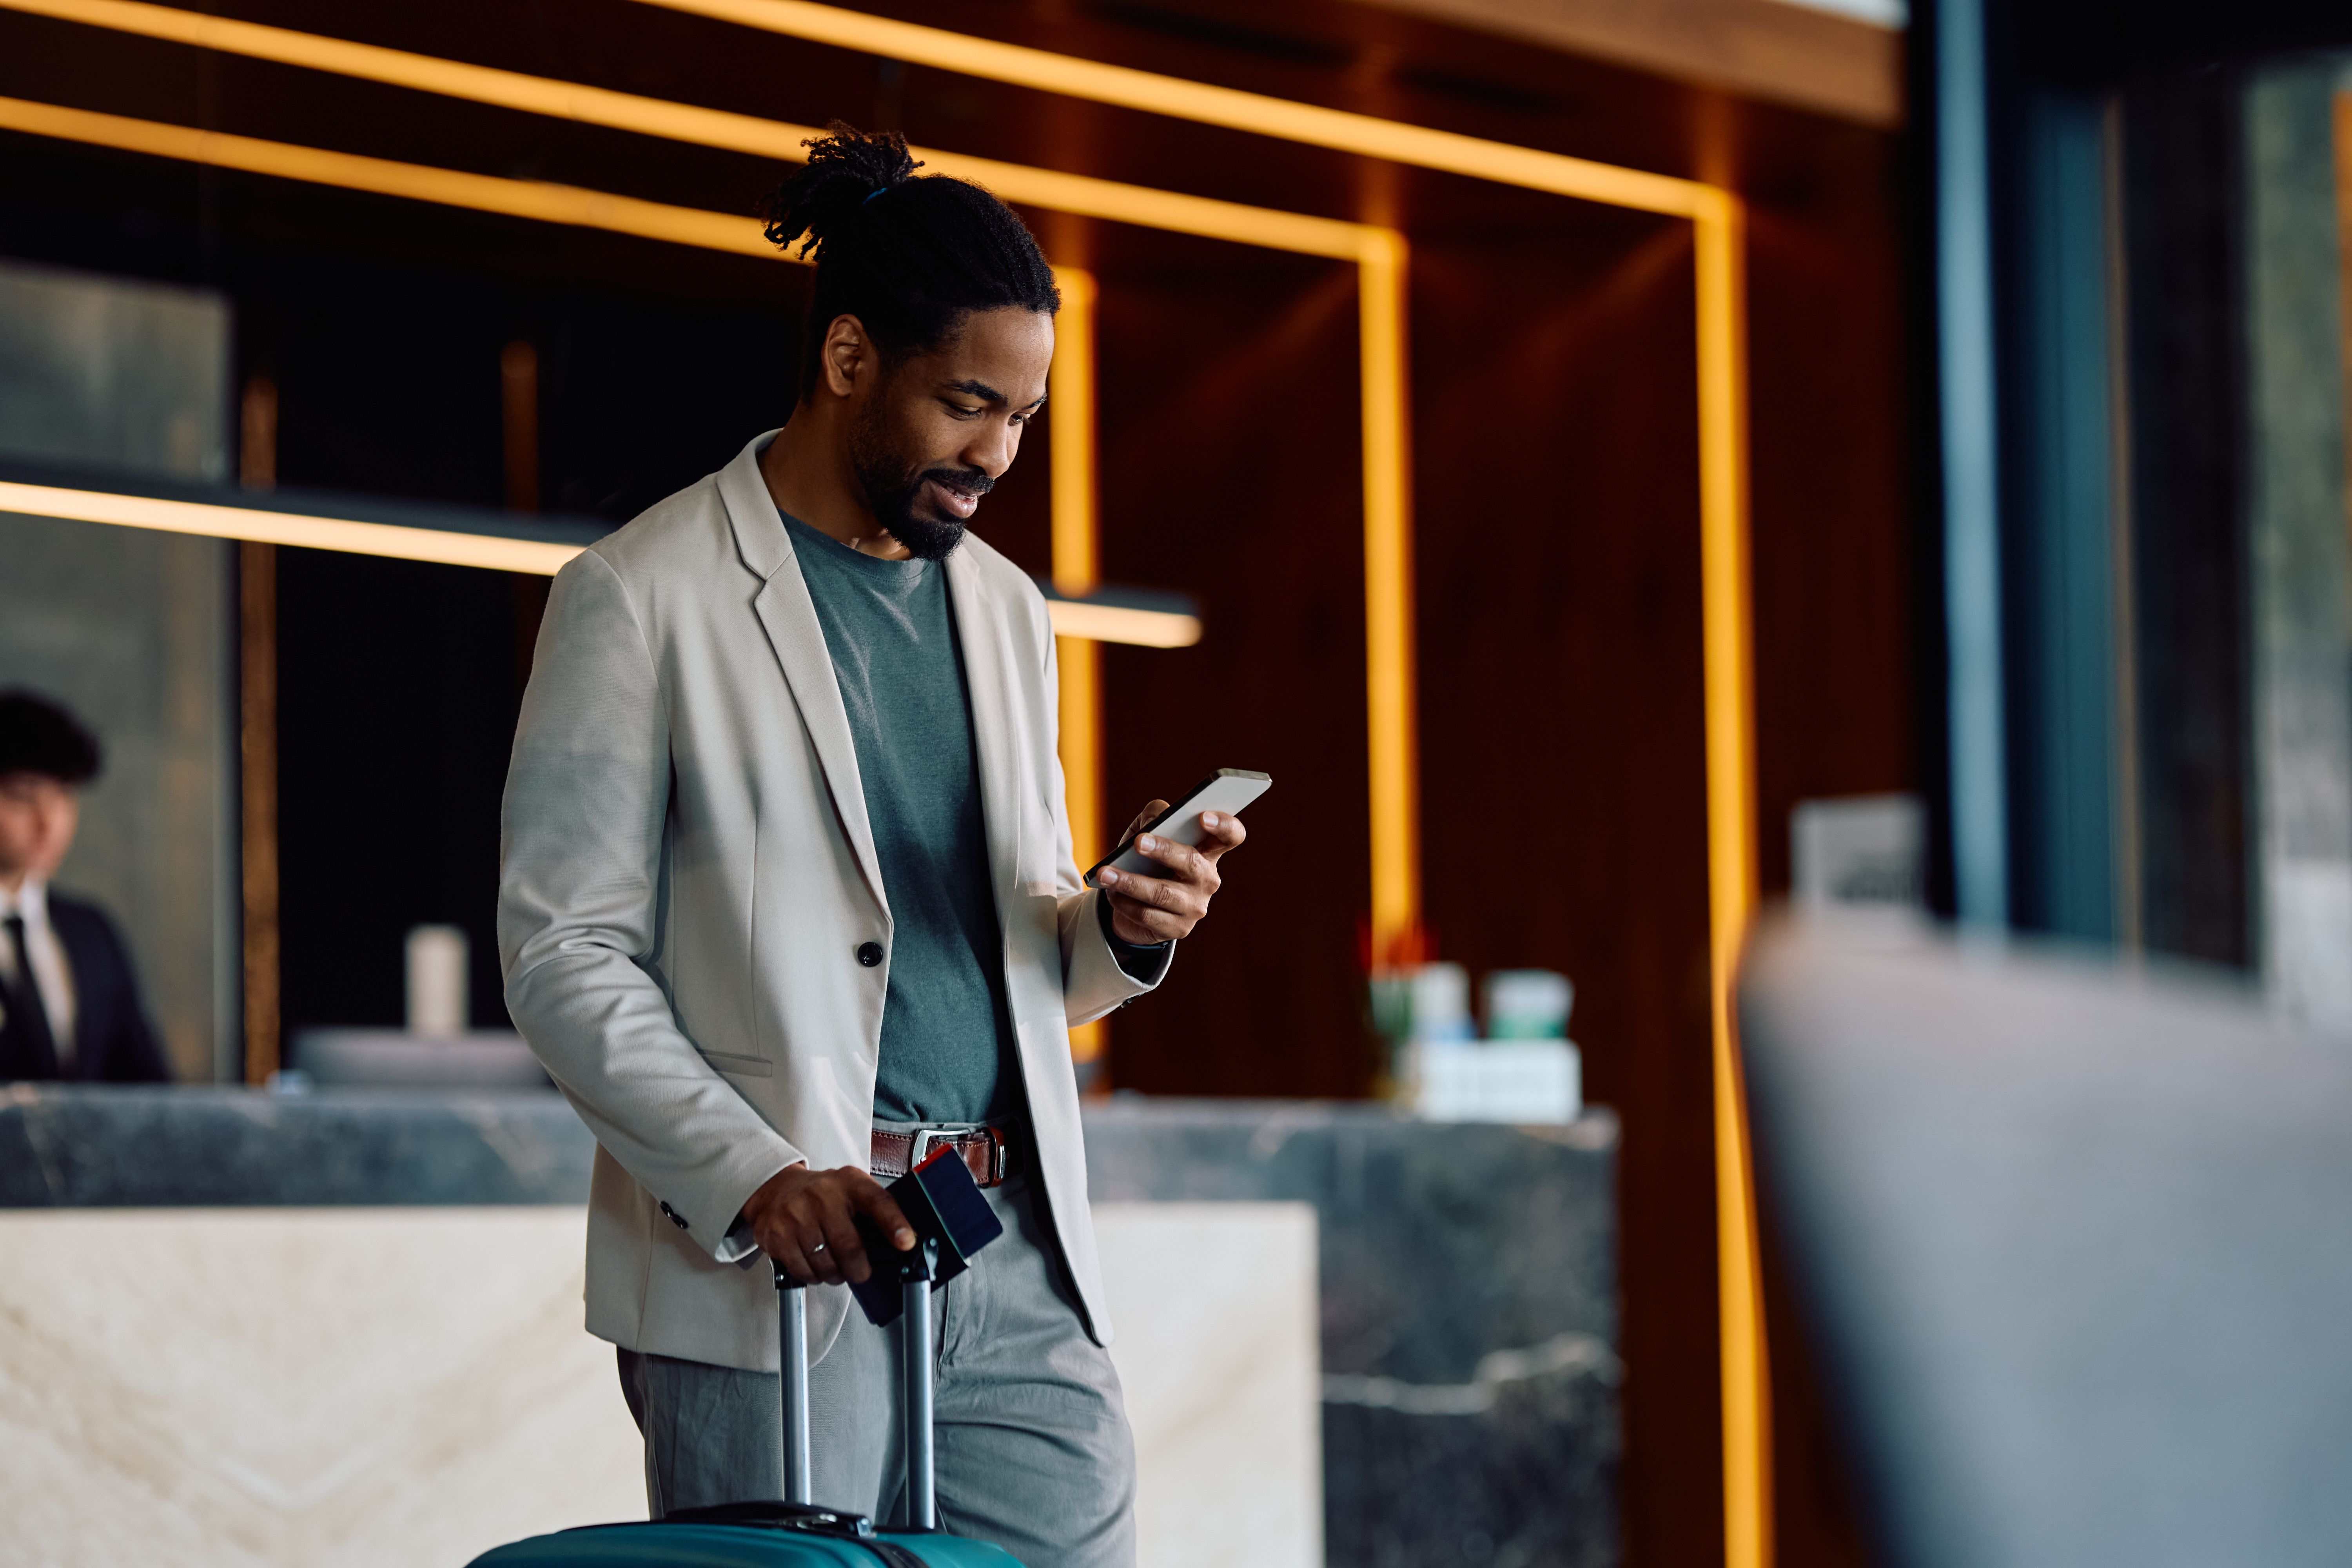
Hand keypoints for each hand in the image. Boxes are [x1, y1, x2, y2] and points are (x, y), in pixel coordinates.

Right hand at [742, 1161, 915, 1285]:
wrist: (776, 1189)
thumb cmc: (821, 1195)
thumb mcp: (851, 1188)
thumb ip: (874, 1209)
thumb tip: (903, 1241)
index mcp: (849, 1183)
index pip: (878, 1201)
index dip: (895, 1223)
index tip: (906, 1242)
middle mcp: (822, 1196)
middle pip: (850, 1247)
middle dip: (859, 1270)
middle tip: (860, 1273)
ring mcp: (797, 1215)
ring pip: (826, 1264)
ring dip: (835, 1275)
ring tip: (835, 1267)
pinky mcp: (778, 1234)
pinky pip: (803, 1271)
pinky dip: (813, 1276)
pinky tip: (814, 1265)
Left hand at [1096, 799, 1246, 944]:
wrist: (1135, 903)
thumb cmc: (1146, 859)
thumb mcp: (1147, 831)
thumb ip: (1154, 816)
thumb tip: (1154, 820)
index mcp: (1208, 850)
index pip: (1231, 836)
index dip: (1223, 825)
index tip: (1203, 817)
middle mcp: (1207, 879)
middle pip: (1191, 862)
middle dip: (1164, 850)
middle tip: (1138, 842)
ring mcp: (1195, 906)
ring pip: (1163, 892)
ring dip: (1130, 881)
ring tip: (1106, 873)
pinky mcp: (1178, 928)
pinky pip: (1148, 915)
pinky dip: (1125, 903)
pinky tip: (1110, 893)